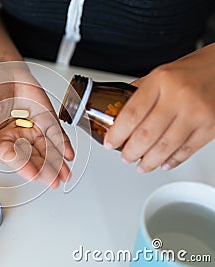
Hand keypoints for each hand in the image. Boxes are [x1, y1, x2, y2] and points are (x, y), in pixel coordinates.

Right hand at [0, 63, 74, 187]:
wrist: (0, 69)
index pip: (12, 157)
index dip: (23, 166)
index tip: (33, 174)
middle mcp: (17, 139)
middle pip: (32, 158)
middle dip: (44, 171)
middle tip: (54, 181)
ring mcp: (33, 130)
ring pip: (47, 151)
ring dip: (57, 163)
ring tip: (65, 175)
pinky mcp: (46, 120)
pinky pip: (56, 134)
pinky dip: (64, 145)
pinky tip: (69, 154)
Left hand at [104, 43, 214, 172]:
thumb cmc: (192, 70)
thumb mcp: (160, 75)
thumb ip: (139, 94)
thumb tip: (117, 113)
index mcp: (161, 81)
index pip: (131, 114)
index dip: (117, 133)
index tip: (110, 143)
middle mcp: (178, 96)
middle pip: (146, 134)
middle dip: (131, 152)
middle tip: (125, 157)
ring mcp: (196, 112)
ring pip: (165, 147)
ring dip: (149, 161)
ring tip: (141, 165)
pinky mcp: (211, 126)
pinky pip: (187, 150)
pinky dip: (173, 160)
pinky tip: (163, 163)